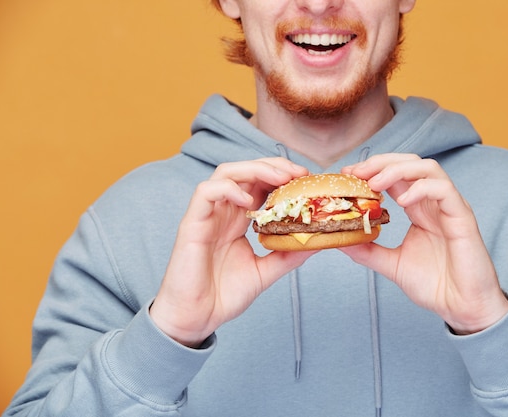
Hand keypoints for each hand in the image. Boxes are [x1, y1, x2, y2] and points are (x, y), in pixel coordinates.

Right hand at [150, 158, 314, 346]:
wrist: (196, 318)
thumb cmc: (223, 295)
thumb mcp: (265, 272)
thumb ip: (286, 255)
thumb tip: (316, 242)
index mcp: (237, 220)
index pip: (259, 184)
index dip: (281, 176)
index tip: (306, 179)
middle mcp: (223, 212)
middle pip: (245, 171)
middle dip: (273, 167)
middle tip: (298, 173)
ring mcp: (207, 216)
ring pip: (226, 174)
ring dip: (254, 169)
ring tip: (279, 178)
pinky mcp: (192, 223)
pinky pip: (205, 192)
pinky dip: (228, 189)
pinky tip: (247, 200)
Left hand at [341, 154, 507, 333]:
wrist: (463, 308)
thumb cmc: (436, 286)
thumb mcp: (393, 264)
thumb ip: (368, 251)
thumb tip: (341, 240)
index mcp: (419, 210)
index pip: (395, 176)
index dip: (372, 170)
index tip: (348, 175)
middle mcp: (434, 203)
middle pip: (410, 163)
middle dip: (381, 162)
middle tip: (356, 172)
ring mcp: (449, 207)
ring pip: (427, 169)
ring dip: (398, 169)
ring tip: (375, 183)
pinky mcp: (462, 217)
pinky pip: (444, 190)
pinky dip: (421, 188)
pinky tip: (402, 201)